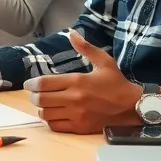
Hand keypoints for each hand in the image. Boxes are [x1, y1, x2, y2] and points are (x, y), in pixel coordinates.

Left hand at [24, 31, 141, 133]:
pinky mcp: (80, 127)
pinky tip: (53, 115)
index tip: (28, 83)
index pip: (44, 83)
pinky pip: (56, 126)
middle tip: (34, 94)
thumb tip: (72, 33)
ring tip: (43, 104)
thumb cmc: (116, 83)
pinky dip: (50, 121)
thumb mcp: (103, 61)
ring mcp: (76, 115)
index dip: (32, 84)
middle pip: (41, 99)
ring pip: (46, 114)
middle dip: (33, 96)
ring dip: (41, 109)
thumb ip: (86, 48)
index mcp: (77, 81)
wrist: (132, 106)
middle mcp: (74, 99)